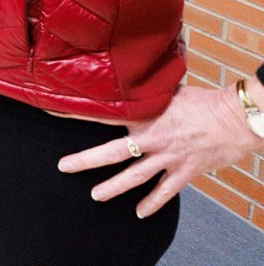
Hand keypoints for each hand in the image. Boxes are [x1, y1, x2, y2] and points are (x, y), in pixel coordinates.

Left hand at [57, 80, 263, 217]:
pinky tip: (139, 212)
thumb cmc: (205, 101)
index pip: (105, 114)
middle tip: (64, 167)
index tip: (54, 112)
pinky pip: (166, 191)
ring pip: (135, 176)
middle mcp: (153, 138)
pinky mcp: (187, 171)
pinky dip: (153, 203)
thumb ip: (148, 92)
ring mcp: (169, 157)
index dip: (79, 113)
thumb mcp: (170, 90)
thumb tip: (131, 80)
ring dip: (114, 187)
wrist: (238, 118)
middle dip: (86, 161)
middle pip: (113, 152)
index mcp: (146, 115)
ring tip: (96, 195)